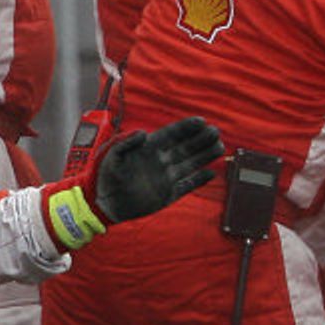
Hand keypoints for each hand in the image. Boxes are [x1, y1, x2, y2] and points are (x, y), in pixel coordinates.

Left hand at [42, 118, 223, 251]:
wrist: (105, 204)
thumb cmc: (105, 177)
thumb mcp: (111, 156)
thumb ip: (126, 143)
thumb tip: (143, 132)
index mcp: (148, 149)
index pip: (171, 135)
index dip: (186, 127)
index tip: (201, 121)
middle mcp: (160, 161)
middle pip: (185, 147)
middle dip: (201, 139)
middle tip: (215, 132)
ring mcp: (166, 178)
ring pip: (190, 164)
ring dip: (205, 156)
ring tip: (219, 146)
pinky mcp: (168, 194)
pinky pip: (187, 186)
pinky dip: (199, 180)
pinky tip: (211, 173)